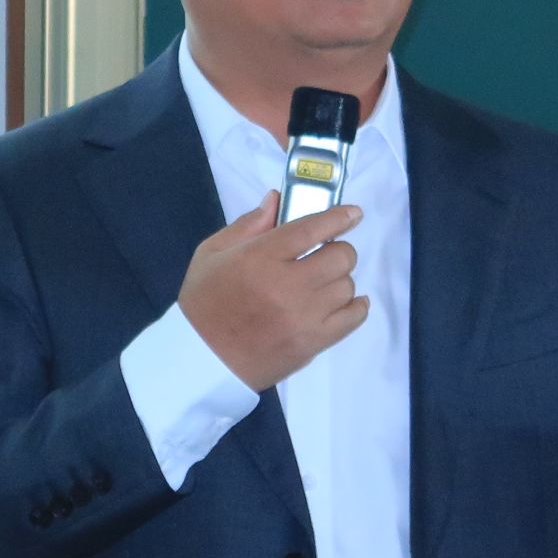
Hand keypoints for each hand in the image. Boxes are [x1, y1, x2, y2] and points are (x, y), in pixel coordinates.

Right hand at [178, 192, 368, 390]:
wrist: (202, 359)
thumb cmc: (204, 302)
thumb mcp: (212, 253)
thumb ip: (248, 224)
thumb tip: (277, 199)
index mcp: (261, 258)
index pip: (312, 229)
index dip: (338, 217)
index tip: (353, 214)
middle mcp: (288, 285)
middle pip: (340, 256)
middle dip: (337, 250)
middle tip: (324, 255)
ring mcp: (304, 317)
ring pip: (347, 286)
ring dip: (339, 280)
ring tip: (322, 284)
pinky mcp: (313, 343)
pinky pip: (353, 318)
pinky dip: (355, 306)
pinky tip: (345, 302)